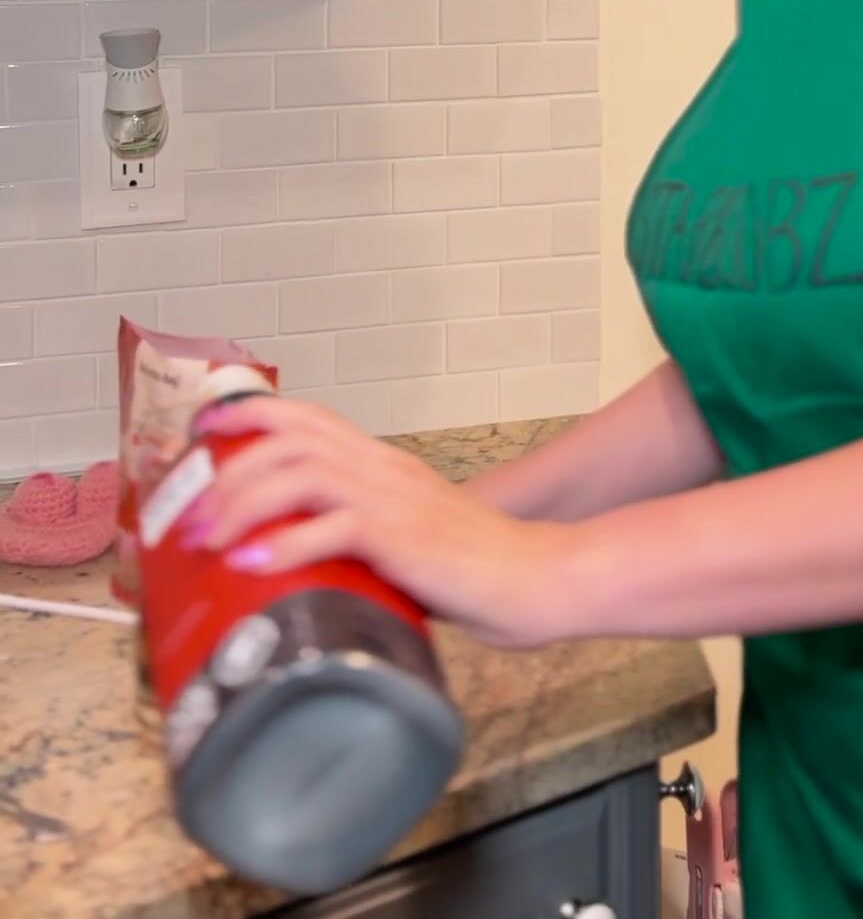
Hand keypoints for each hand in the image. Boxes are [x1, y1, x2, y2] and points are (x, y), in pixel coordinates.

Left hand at [181, 395, 570, 649]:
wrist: (538, 581)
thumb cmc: (478, 571)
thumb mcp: (408, 543)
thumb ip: (362, 542)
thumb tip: (303, 571)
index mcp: (385, 465)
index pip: (310, 417)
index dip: (252, 414)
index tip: (205, 431)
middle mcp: (385, 471)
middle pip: (292, 439)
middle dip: (229, 471)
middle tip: (190, 513)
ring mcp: (395, 500)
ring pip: (301, 472)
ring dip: (243, 503)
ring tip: (207, 540)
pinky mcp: (404, 538)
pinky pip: (333, 529)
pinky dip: (282, 546)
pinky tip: (250, 565)